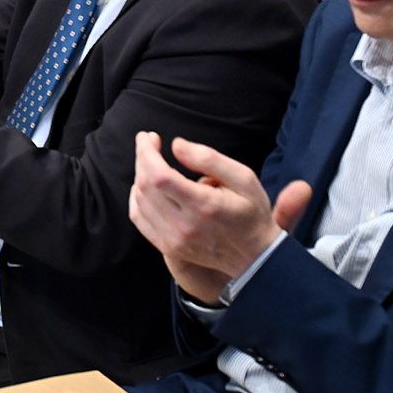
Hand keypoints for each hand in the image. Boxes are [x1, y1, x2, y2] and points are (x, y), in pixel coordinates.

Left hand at [127, 132, 292, 304]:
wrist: (256, 255)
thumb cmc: (251, 212)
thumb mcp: (242, 178)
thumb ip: (208, 159)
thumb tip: (176, 145)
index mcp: (203, 206)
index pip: (159, 176)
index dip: (147, 152)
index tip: (147, 136)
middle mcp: (184, 226)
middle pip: (145, 186)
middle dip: (142, 158)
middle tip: (149, 142)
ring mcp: (174, 241)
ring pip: (139, 201)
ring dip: (140, 175)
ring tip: (151, 161)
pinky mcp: (169, 248)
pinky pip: (139, 219)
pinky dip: (136, 198)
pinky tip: (145, 186)